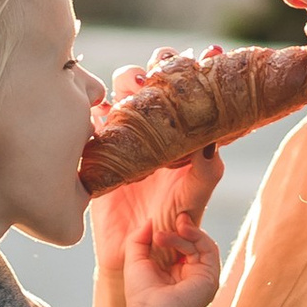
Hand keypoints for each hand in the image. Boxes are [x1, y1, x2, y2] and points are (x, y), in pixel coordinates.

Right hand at [90, 51, 225, 289]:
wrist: (133, 254)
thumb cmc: (171, 228)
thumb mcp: (192, 201)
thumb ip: (205, 173)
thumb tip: (212, 142)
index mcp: (187, 133)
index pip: (197, 91)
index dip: (205, 68)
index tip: (213, 52)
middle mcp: (160, 126)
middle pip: (159, 76)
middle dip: (163, 63)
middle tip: (165, 66)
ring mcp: (129, 132)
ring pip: (126, 87)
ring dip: (130, 78)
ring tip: (134, 89)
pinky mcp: (100, 145)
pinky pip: (93, 116)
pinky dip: (95, 106)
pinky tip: (101, 109)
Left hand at [115, 201, 220, 306]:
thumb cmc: (141, 293)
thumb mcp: (134, 259)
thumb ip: (139, 238)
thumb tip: (150, 221)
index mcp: (173, 273)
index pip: (178, 245)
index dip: (172, 231)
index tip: (162, 220)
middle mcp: (189, 275)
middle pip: (191, 243)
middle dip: (182, 228)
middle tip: (174, 217)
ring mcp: (201, 276)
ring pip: (200, 244)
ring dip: (187, 231)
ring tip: (175, 225)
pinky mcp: (210, 277)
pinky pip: (209, 249)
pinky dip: (197, 236)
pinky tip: (182, 231)